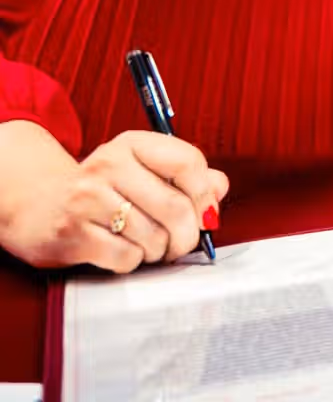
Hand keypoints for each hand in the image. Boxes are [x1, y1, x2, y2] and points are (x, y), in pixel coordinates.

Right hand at [2, 129, 227, 272]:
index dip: (206, 194)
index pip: (189, 162)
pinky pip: (126, 257)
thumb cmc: (106, 191)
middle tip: (184, 242)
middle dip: (189, 234)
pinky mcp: (72, 233)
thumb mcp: (144, 171)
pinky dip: (134, 262)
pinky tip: (124, 252)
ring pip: (154, 236)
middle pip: (176, 207)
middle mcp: (108, 165)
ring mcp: (86, 198)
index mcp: (132, 144)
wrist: (41, 208)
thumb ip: (187, 175)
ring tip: (150, 246)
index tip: (206, 212)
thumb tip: (219, 188)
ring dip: (160, 250)